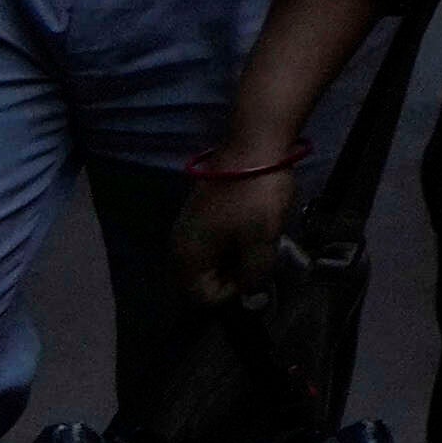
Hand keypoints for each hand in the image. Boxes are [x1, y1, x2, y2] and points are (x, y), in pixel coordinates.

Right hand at [171, 148, 303, 296]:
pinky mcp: (202, 212)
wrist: (254, 145)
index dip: (232, 291)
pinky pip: (215, 241)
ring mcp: (189, 226)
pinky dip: (234, 240)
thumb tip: (250, 296)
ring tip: (259, 239)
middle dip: (233, 274)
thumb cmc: (256, 196)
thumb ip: (254, 274)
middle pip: (204, 279)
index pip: (203, 297)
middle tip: (260, 255)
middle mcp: (180, 244)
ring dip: (236, 256)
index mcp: (187, 256)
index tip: (255, 270)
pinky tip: (253, 226)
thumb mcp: (261, 241)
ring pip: (212, 259)